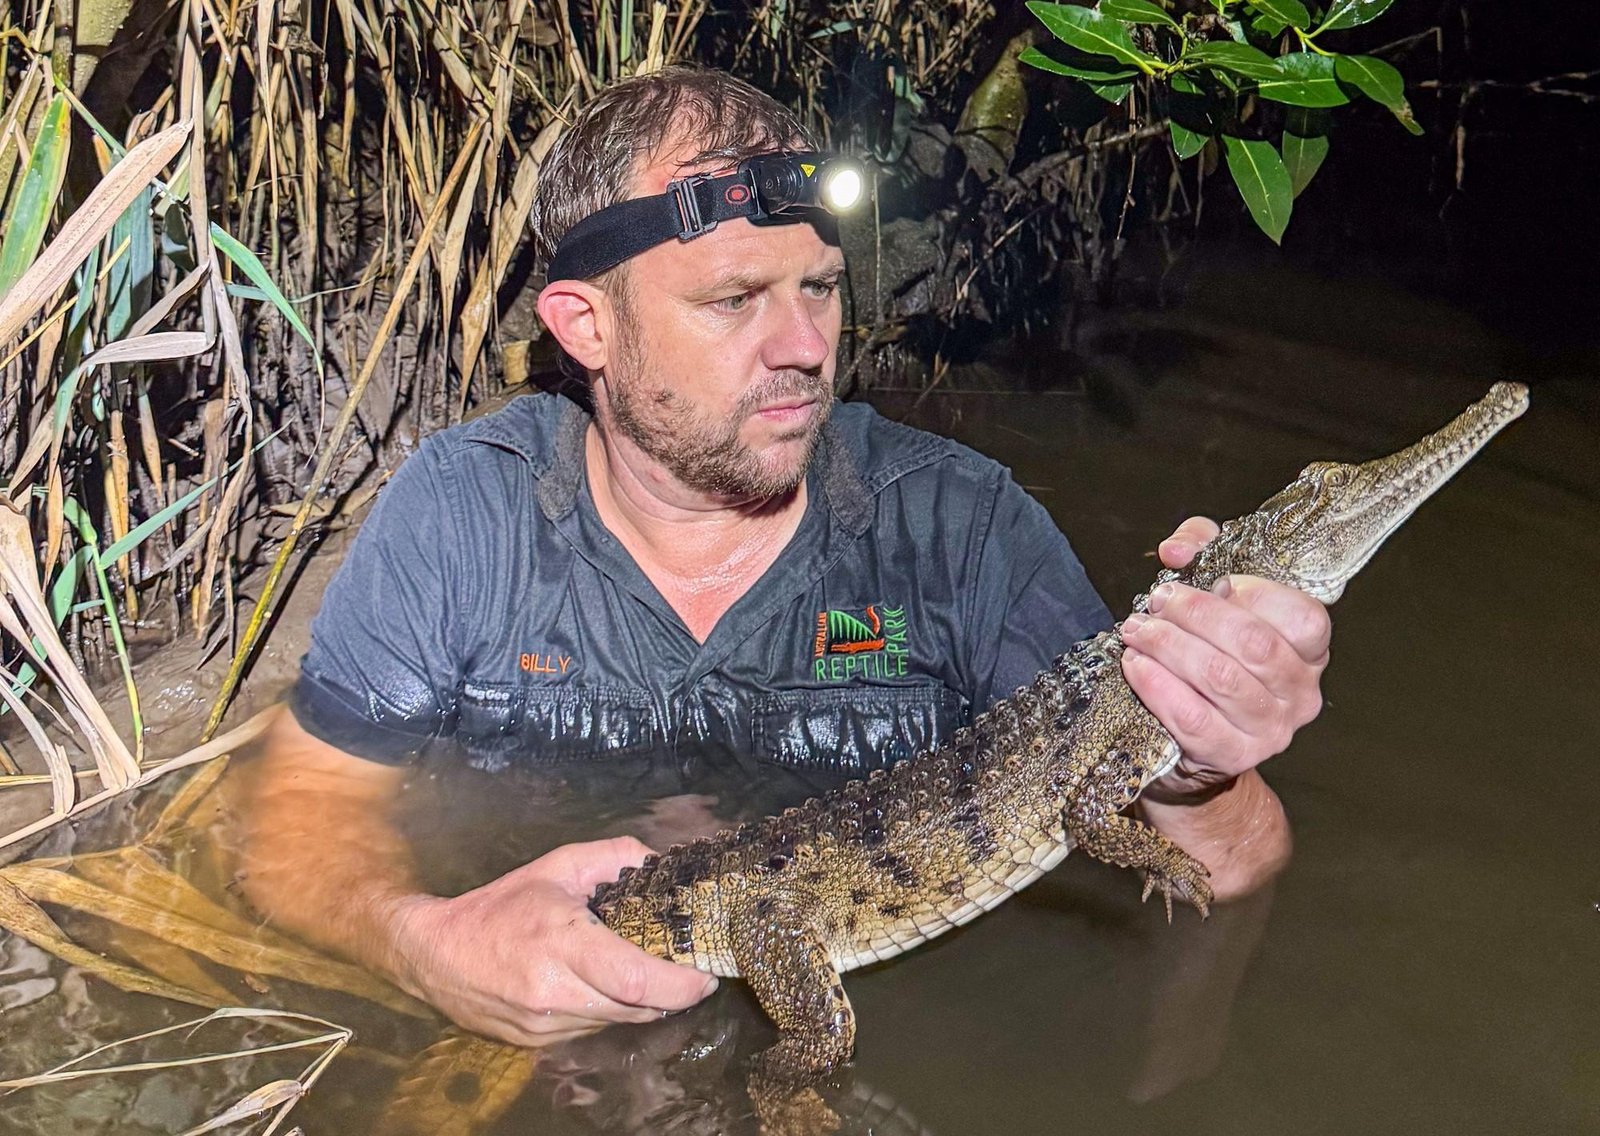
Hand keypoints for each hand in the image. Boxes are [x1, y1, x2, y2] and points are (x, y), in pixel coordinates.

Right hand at [388, 836, 717, 1046]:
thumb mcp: (558, 865)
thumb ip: (615, 856)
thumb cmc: (501, 905)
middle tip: (692, 971)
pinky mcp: (538, 1042)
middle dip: (673, 994)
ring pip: (618, 1023)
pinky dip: (610, 1011)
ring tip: (652, 975)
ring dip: (642, 1004)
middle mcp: (555, 992)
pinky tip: (606, 987)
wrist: (436, 953)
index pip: (636, 980)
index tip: (706, 973)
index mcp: (563, 943)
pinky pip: (592, 1030)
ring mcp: (545, 1024)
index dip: (681, 984)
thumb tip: (660, 862)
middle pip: (636, 1008)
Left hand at [1120, 516, 1330, 799]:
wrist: (1191, 740)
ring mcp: (1270, 729)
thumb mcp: (1213, 591)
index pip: (1302, 616)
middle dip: (1195, 614)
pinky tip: (1135, 666)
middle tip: (1157, 603)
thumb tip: (1177, 549)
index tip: (1209, 580)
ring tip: (1138, 631)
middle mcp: (1300, 692)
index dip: (1253, 592)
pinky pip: (1192, 717)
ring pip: (1219, 677)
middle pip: (1253, 643)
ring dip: (1169, 646)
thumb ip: (1203, 550)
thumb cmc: (1209, 654)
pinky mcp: (1231, 755)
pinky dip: (1158, 686)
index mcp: (1309, 650)